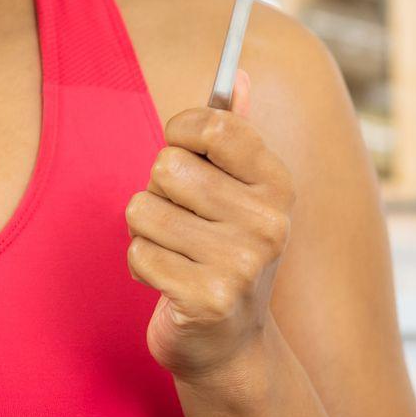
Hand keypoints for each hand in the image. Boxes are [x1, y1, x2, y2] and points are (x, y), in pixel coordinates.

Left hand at [124, 69, 294, 389]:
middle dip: (158, 193)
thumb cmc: (223, 252)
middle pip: (166, 166)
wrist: (230, 345)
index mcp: (278, 185)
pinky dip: (142, 266)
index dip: (181, 131)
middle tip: (183, 222)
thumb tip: (239, 71)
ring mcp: (242, 263)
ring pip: (142, 209)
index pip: (214, 124)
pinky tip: (170, 283)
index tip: (181, 149)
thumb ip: (237, 133)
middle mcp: (270, 222)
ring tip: (175, 253)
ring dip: (145, 232)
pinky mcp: (208, 299)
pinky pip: (138, 253)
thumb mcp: (240, 192)